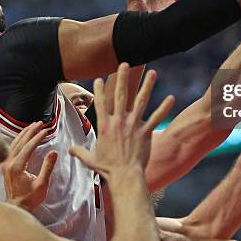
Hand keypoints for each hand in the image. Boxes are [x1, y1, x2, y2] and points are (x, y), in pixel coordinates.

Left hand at [1, 122, 57, 211]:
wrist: (16, 207)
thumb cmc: (30, 198)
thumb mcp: (42, 184)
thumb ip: (47, 167)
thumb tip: (53, 152)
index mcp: (17, 167)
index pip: (28, 146)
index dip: (38, 137)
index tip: (46, 131)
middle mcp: (9, 163)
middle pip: (20, 142)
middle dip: (31, 131)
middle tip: (40, 123)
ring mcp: (6, 164)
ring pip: (14, 143)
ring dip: (24, 133)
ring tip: (33, 126)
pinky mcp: (6, 166)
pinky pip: (11, 148)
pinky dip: (19, 139)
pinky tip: (23, 136)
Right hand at [69, 63, 174, 179]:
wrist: (124, 177)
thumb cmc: (107, 169)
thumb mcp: (90, 159)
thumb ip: (79, 152)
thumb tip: (69, 150)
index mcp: (105, 126)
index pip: (100, 103)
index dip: (98, 90)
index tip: (98, 79)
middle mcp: (119, 121)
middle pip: (120, 95)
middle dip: (122, 78)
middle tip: (124, 63)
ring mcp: (133, 125)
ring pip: (141, 101)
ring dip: (147, 86)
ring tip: (153, 73)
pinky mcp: (146, 132)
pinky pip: (156, 118)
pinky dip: (164, 108)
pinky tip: (171, 98)